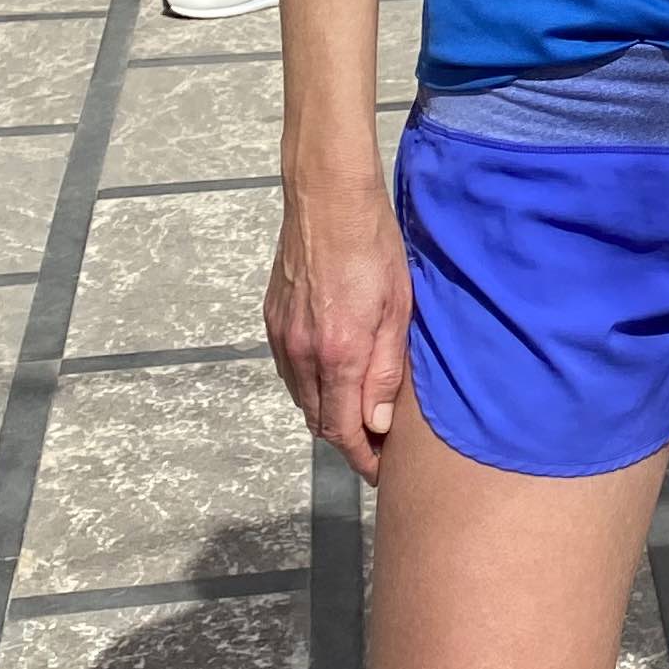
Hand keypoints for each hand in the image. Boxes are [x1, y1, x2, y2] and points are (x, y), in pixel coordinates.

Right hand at [266, 174, 411, 482]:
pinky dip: (311, 385)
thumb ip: (385, 369)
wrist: (327, 198)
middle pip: (319, 420)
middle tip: (378, 443)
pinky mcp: (271, 320)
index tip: (381, 471)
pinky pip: (290, 371)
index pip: (343, 429)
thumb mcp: (397, 309)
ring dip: (329, 412)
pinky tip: (335, 375)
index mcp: (338, 354)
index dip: (362, 458)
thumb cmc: (374, 246)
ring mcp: (281, 337)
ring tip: (360, 410)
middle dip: (347, 439)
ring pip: (302, 397)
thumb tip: (376, 424)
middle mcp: (302, 353)